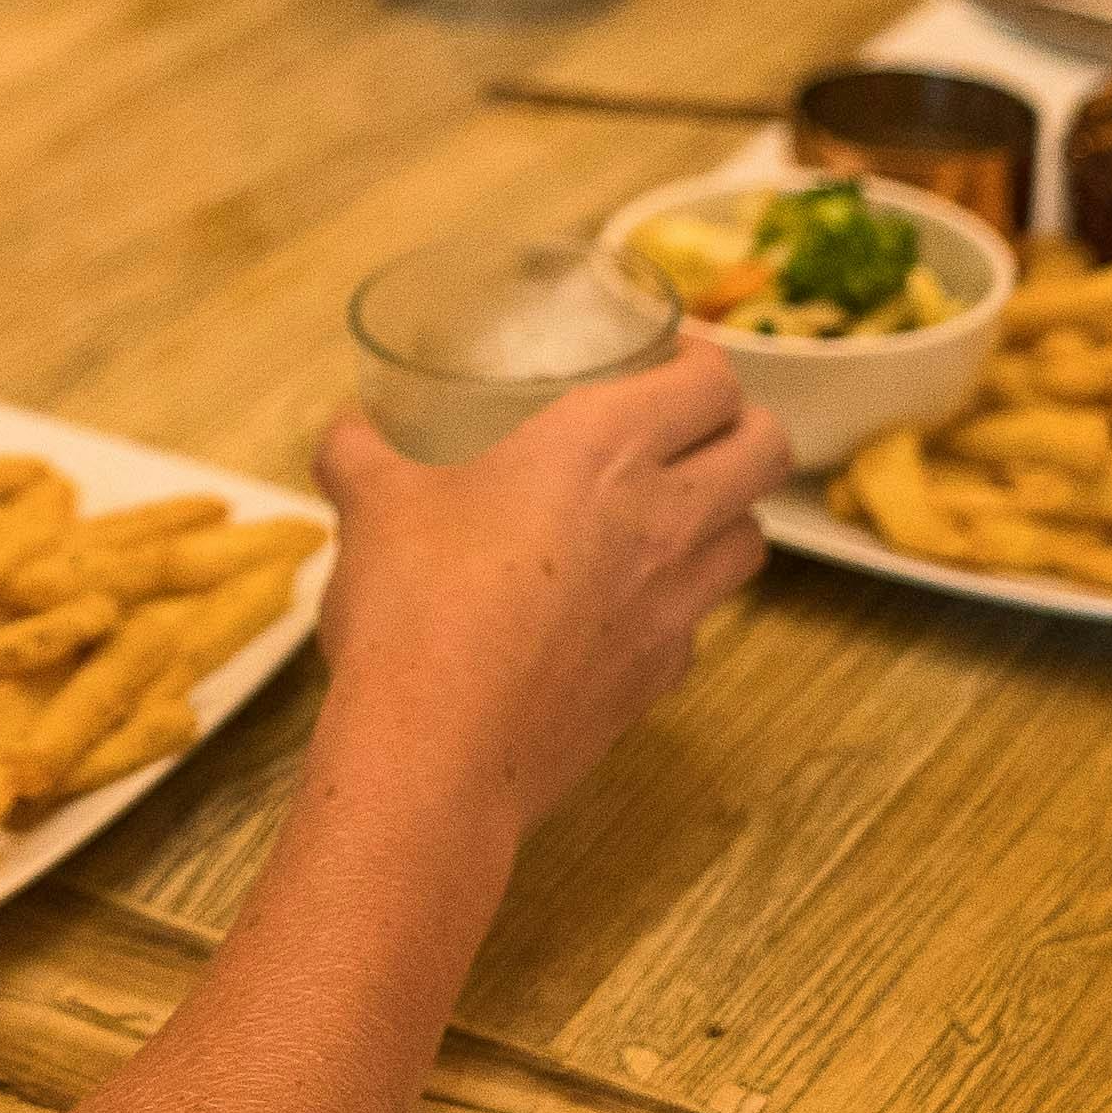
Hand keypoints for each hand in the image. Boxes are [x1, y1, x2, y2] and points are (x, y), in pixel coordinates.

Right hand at [304, 348, 784, 836]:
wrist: (435, 754)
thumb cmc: (414, 607)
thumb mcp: (373, 507)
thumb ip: (361, 455)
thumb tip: (346, 435)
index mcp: (604, 447)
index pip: (713, 382)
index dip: (704, 361)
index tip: (672, 358)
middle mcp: (662, 518)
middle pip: (765, 450)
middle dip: (740, 428)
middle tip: (691, 428)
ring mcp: (674, 605)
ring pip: (751, 539)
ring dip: (725, 515)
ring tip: (672, 513)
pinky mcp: (660, 677)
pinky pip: (699, 620)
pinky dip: (680, 601)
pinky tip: (623, 605)